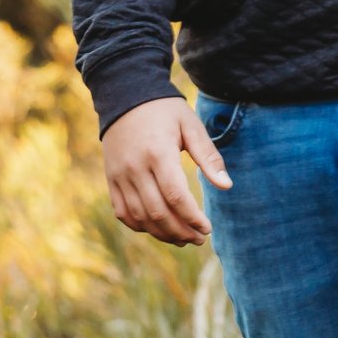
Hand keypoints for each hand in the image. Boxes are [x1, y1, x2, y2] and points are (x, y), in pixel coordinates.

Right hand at [101, 96, 230, 246]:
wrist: (126, 98)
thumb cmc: (165, 111)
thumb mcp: (191, 126)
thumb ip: (209, 156)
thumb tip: (227, 186)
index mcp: (158, 154)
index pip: (176, 195)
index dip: (192, 217)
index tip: (207, 228)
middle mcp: (135, 169)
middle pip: (158, 212)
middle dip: (181, 231)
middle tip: (199, 238)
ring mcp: (119, 177)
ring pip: (140, 217)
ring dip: (162, 233)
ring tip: (183, 239)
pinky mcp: (111, 181)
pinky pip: (123, 213)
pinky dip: (140, 226)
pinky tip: (159, 230)